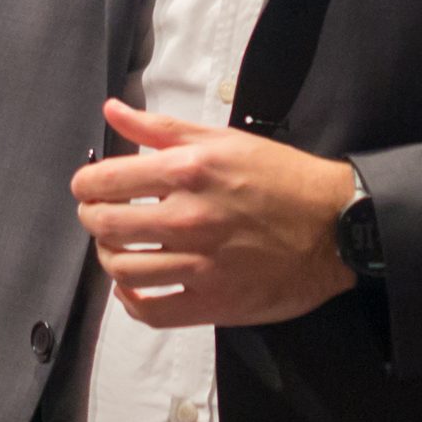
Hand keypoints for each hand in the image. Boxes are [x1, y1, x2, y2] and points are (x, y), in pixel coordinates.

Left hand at [70, 98, 357, 328]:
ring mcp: (200, 265)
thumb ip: (160, 128)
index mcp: (186, 170)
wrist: (336, 225)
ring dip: (110, 259)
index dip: (85, 184)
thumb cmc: (282, 177)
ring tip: (120, 249)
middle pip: (104, 226)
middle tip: (100, 216)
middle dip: (92, 219)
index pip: (104, 181)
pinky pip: (152, 311)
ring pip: (121, 271)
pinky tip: (134, 289)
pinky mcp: (214, 302)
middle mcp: (187, 218)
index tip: (89, 187)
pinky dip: (131, 302)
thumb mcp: (223, 139)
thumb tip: (112, 110)